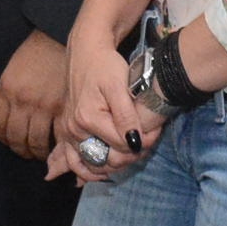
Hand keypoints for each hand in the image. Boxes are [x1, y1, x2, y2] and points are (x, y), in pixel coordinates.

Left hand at [0, 31, 66, 161]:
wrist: (60, 38)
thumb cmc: (35, 54)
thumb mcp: (12, 72)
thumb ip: (8, 96)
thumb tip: (7, 122)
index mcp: (6, 91)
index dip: (1, 138)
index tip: (7, 141)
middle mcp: (22, 101)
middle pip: (15, 138)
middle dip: (18, 150)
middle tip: (24, 152)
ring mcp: (44, 106)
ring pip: (35, 143)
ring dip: (36, 153)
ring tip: (40, 153)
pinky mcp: (64, 109)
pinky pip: (57, 138)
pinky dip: (56, 148)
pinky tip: (57, 148)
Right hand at [48, 32, 163, 184]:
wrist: (86, 52)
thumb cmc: (105, 65)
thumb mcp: (119, 86)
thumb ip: (126, 116)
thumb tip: (135, 143)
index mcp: (87, 119)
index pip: (123, 146)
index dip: (145, 142)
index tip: (157, 132)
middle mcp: (74, 129)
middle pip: (109, 159)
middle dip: (133, 154)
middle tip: (150, 140)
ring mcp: (69, 132)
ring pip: (92, 164)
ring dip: (113, 166)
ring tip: (132, 156)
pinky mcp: (69, 132)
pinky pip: (75, 160)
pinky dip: (87, 170)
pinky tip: (103, 173)